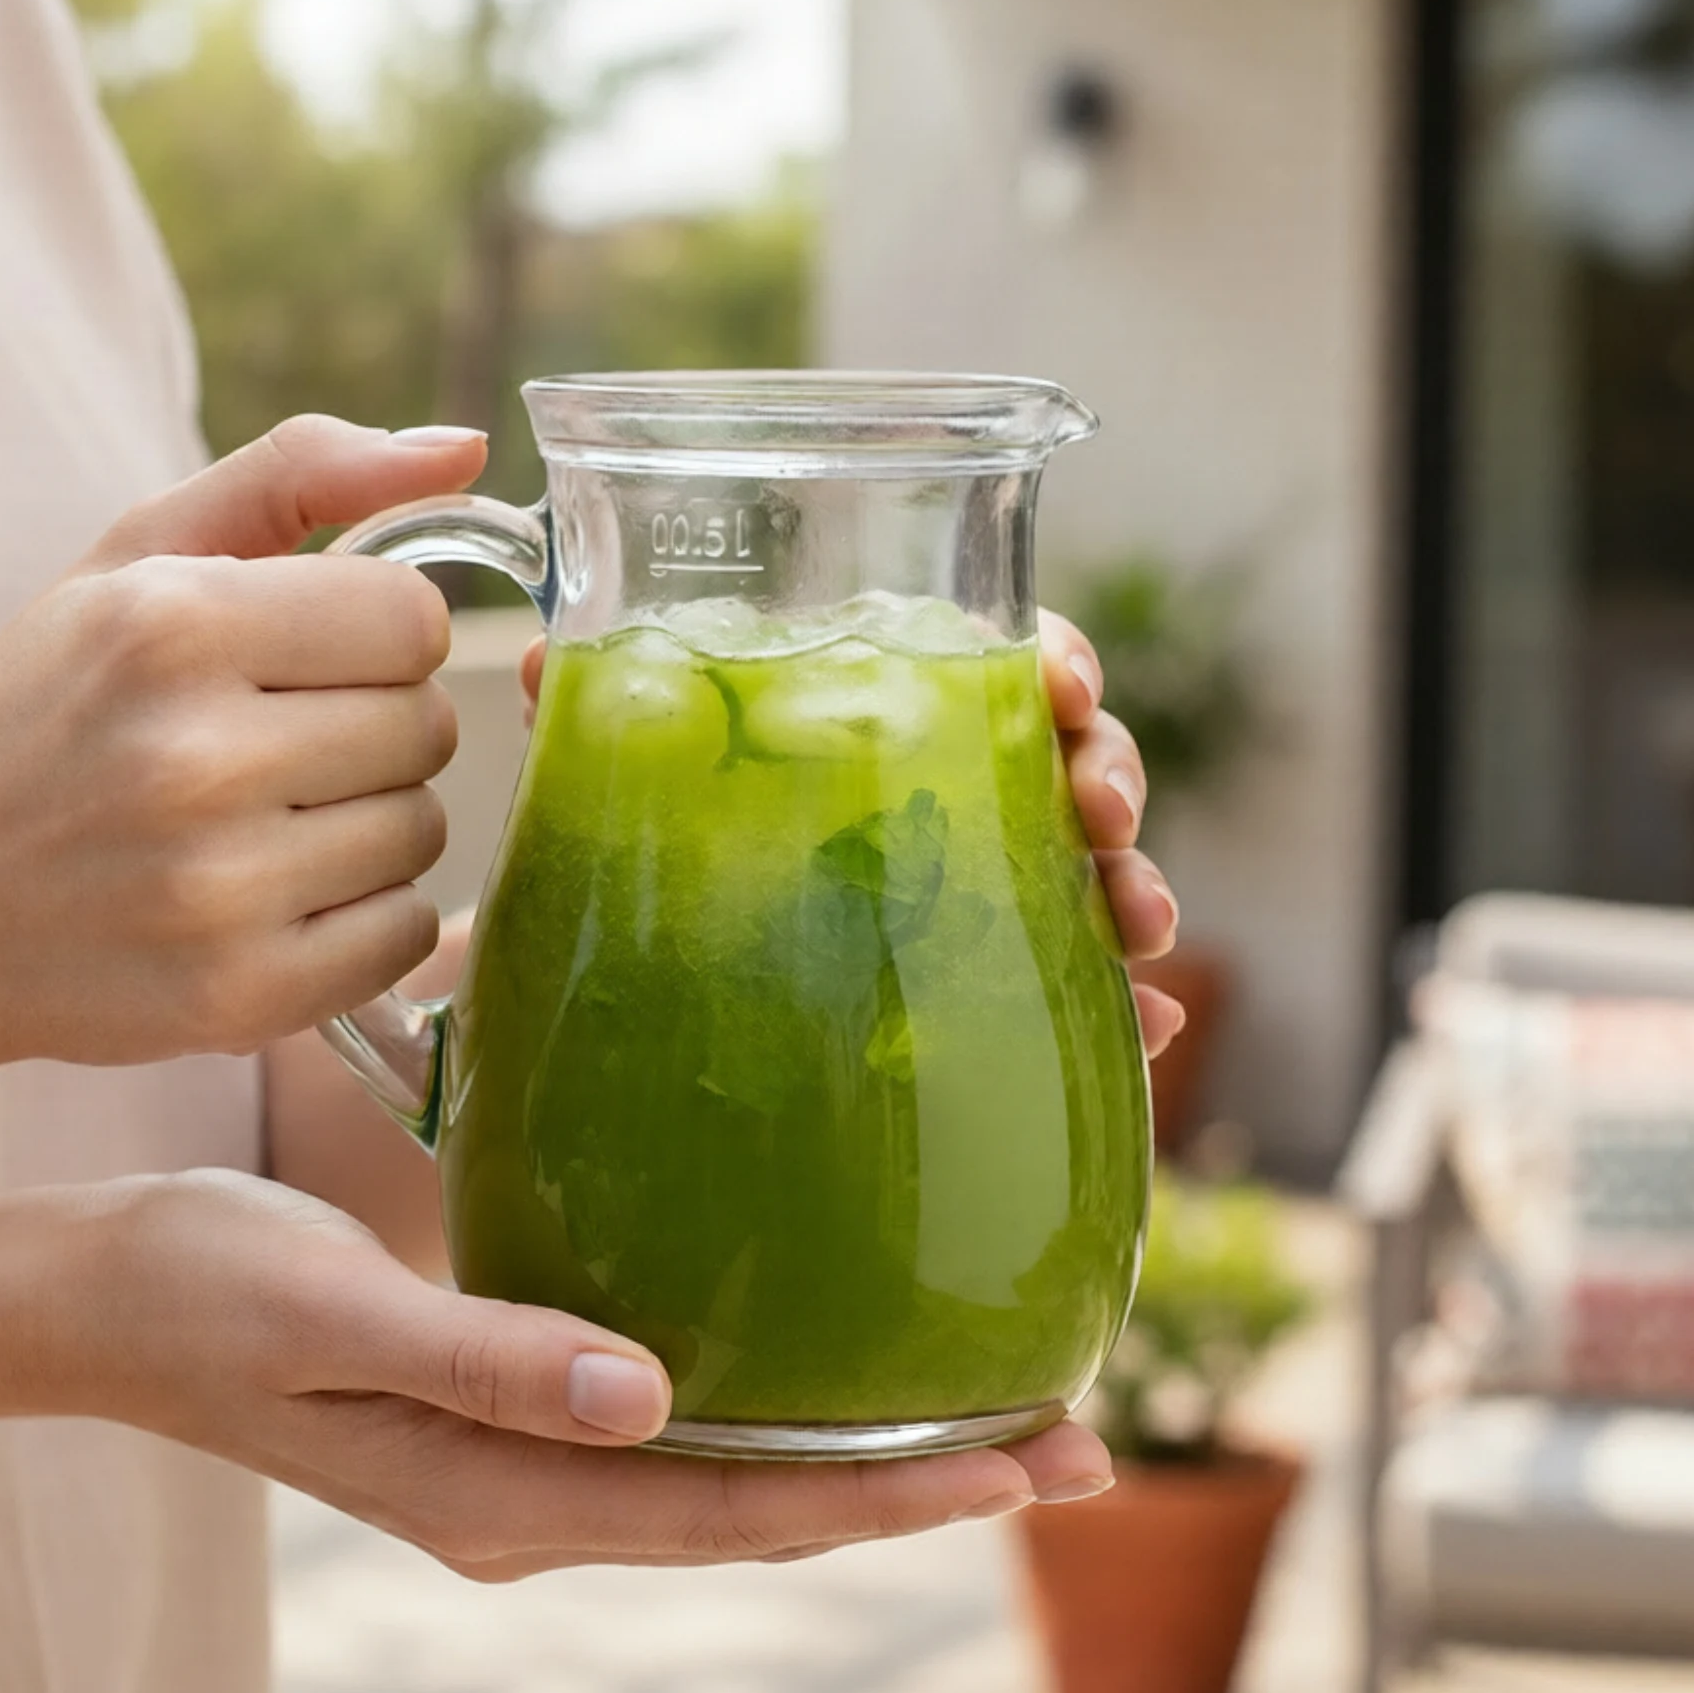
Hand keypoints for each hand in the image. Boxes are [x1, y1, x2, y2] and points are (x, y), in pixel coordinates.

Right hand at [0, 417, 486, 1076]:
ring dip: (371, 823)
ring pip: (423, 831)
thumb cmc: (49, 710)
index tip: (313, 660)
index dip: (377, 636)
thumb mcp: (135, 559)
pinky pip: (405, 934)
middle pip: (429, 725)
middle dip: (376, 728)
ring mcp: (219, 890)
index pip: (415, 619)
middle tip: (282, 748)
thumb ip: (300, 475)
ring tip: (269, 824)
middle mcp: (194, 757)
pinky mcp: (241, 995)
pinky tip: (280, 899)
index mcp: (169, 625)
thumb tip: (465, 451)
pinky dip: (365, 919)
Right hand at [79, 1170, 1116, 1580]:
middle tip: (1078, 1443)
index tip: (1030, 1459)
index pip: (736, 1516)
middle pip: (764, 1515)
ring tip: (1000, 1419)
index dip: (891, 1496)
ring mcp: (526, 1469)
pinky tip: (836, 1371)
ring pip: (734, 1485)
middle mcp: (533, 1502)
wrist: (92, 1295)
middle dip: (922, 1487)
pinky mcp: (512, 1413)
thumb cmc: (202, 1287)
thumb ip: (489, 1360)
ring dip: (868, 1458)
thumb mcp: (333, 1314)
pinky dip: (781, 1419)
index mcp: (500, 1495)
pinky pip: (681, 1442)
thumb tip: (650, 1402)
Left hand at [516, 609, 1186, 1058]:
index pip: (991, 657)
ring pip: (1090, 867)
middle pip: (1063, 753)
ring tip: (1137, 928)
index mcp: (883, 718)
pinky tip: (1145, 1035)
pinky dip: (1122, 1011)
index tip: (1062, 686)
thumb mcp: (625, 796)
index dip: (1049, 660)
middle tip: (1099, 812)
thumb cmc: (657, 869)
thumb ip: (598, 723)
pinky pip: (1075, 994)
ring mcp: (980, 892)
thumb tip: (548, 658)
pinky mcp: (994, 989)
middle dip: (1107, 770)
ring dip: (1133, 884)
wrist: (648, 1017)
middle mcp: (946, 794)